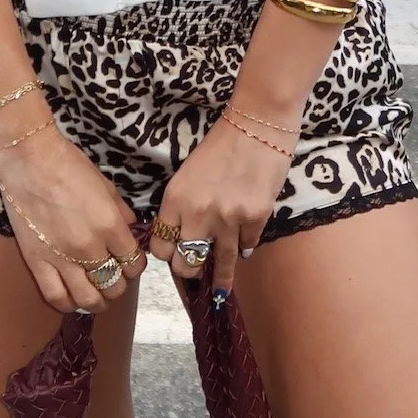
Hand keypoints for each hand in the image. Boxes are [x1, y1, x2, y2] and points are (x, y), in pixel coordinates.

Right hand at [0, 125, 144, 315]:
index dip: (135, 265)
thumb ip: (121, 211)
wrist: (28, 158)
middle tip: (115, 275)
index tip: (131, 261)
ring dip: (98, 300)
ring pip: (88, 298)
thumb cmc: (68, 164)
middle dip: (119, 283)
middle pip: (114, 284)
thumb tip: (131, 229)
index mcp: (109, 225)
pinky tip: (73, 299)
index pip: (133, 262)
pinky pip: (55, 296)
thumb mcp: (105, 184)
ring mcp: (62, 258)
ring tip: (98, 294)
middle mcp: (89, 247)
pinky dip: (68, 304)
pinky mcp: (37, 261)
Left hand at [148, 114, 295, 293]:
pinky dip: (245, 247)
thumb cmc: (219, 145)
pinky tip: (245, 248)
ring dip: (220, 280)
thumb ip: (182, 206)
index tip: (173, 253)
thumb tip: (182, 236)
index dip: (166, 253)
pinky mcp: (255, 219)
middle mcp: (197, 214)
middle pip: (186, 264)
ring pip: (220, 264)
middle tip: (195, 269)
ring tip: (219, 293)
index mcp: (175, 200)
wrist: (256, 124)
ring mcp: (228, 219)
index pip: (161, 247)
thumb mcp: (187, 174)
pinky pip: (247, 246)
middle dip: (189, 269)